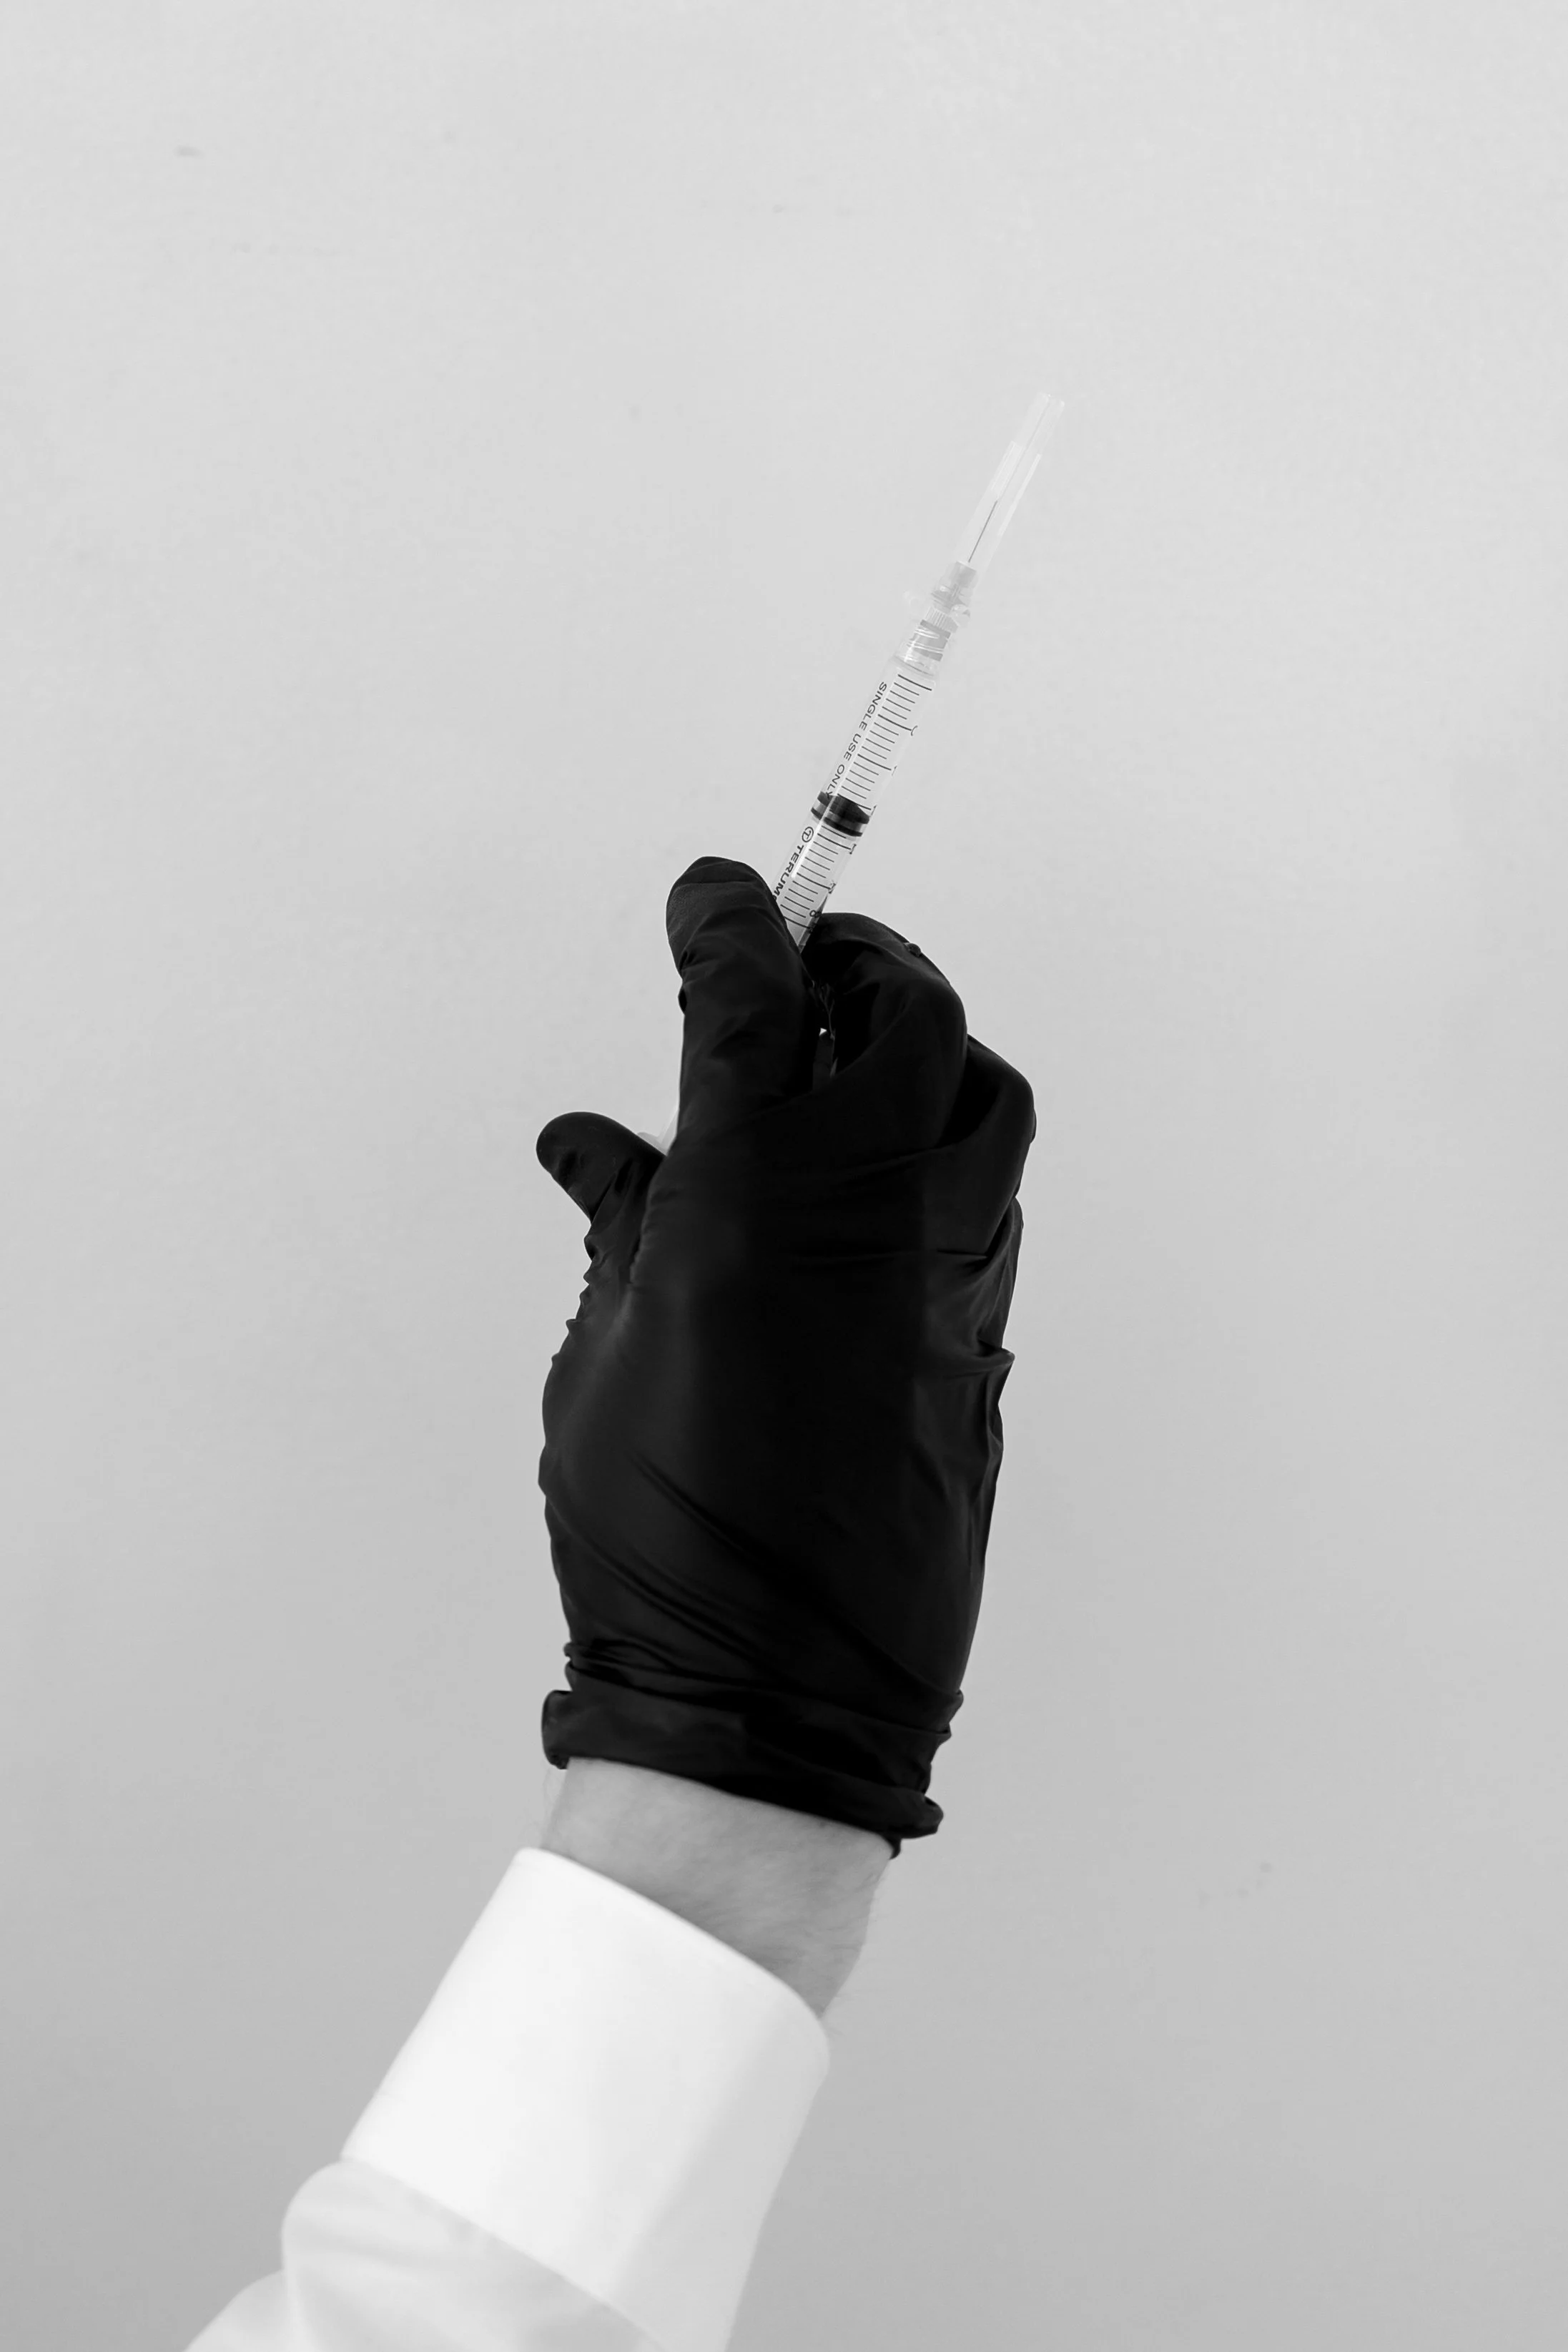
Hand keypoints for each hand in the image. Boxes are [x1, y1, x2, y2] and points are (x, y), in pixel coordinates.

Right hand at [534, 856, 1035, 1853]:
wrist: (780, 1693)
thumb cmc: (657, 1534)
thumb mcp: (602, 1363)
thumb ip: (621, 1229)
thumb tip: (598, 1145)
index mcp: (749, 1201)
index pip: (753, 996)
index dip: (726, 920)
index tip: (708, 893)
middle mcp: (869, 1214)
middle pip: (910, 1011)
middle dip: (858, 955)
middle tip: (803, 956)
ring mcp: (947, 1274)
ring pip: (985, 1095)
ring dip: (928, 1042)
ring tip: (858, 1050)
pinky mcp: (983, 1336)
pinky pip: (988, 1196)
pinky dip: (946, 1147)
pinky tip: (875, 1181)